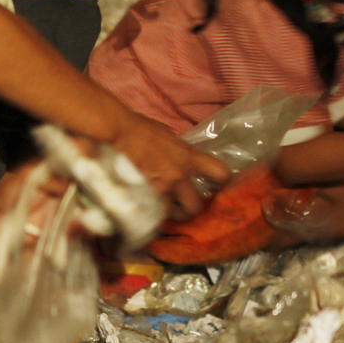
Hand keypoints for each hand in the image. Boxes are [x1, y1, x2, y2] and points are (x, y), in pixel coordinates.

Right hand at [109, 113, 228, 218]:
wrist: (121, 131)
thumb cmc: (143, 128)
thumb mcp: (171, 137)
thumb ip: (181, 152)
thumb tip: (186, 160)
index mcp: (190, 157)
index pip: (220, 172)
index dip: (222, 181)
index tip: (216, 185)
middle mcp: (180, 175)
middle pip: (197, 206)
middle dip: (192, 208)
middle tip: (186, 205)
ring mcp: (163, 187)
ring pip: (175, 214)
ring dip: (172, 213)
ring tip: (167, 210)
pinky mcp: (146, 195)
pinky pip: (155, 212)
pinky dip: (154, 212)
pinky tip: (150, 207)